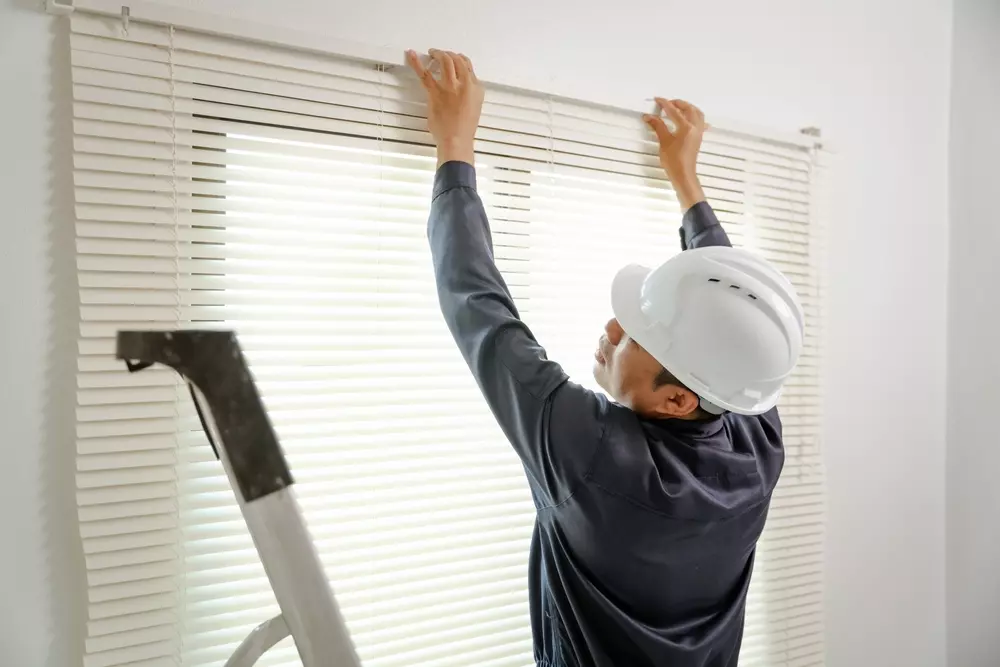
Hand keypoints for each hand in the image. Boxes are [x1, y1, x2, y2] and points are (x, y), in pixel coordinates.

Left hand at [407, 49, 484, 166]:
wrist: (457, 140)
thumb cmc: (464, 129)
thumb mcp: (474, 107)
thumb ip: (469, 93)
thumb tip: (460, 87)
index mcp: (476, 88)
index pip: (468, 66)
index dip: (459, 60)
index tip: (453, 59)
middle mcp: (465, 84)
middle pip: (457, 60)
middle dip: (448, 54)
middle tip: (440, 55)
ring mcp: (450, 87)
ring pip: (445, 60)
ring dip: (438, 54)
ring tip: (432, 53)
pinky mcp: (436, 92)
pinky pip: (425, 74)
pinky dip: (416, 63)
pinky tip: (411, 55)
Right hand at [644, 98, 706, 210]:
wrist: (683, 174)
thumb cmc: (674, 161)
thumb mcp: (664, 142)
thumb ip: (658, 126)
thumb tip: (649, 117)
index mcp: (686, 127)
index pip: (674, 111)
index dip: (664, 104)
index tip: (658, 100)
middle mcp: (695, 127)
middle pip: (688, 108)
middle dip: (678, 103)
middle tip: (667, 102)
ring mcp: (698, 132)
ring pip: (697, 113)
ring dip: (688, 107)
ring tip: (678, 107)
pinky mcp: (698, 137)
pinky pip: (700, 121)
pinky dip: (695, 115)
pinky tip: (691, 117)